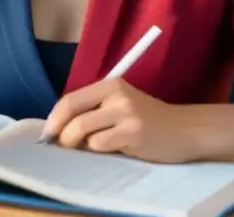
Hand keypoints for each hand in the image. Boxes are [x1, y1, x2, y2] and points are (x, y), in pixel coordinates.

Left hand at [42, 78, 197, 163]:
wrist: (186, 130)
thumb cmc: (148, 119)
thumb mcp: (119, 104)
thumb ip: (93, 110)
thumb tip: (58, 127)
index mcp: (110, 84)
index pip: (70, 98)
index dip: (54, 117)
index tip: (47, 133)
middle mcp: (116, 95)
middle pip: (73, 113)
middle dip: (61, 133)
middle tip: (60, 145)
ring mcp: (126, 114)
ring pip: (83, 131)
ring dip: (80, 145)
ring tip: (90, 147)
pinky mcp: (134, 133)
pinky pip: (101, 145)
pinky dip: (99, 150)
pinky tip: (112, 149)